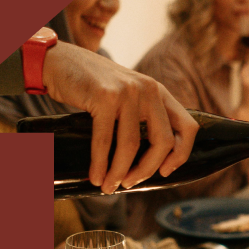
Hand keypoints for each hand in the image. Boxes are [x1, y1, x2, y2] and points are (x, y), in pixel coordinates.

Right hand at [43, 42, 197, 193]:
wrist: (60, 61)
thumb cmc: (91, 86)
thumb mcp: (125, 95)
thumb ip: (140, 116)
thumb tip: (145, 162)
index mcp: (158, 92)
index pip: (188, 127)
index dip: (180, 155)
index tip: (164, 172)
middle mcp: (148, 90)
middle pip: (163, 141)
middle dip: (146, 170)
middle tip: (129, 183)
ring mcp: (127, 92)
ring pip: (131, 145)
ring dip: (119, 172)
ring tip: (108, 186)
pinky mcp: (104, 97)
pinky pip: (105, 140)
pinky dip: (100, 164)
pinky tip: (95, 177)